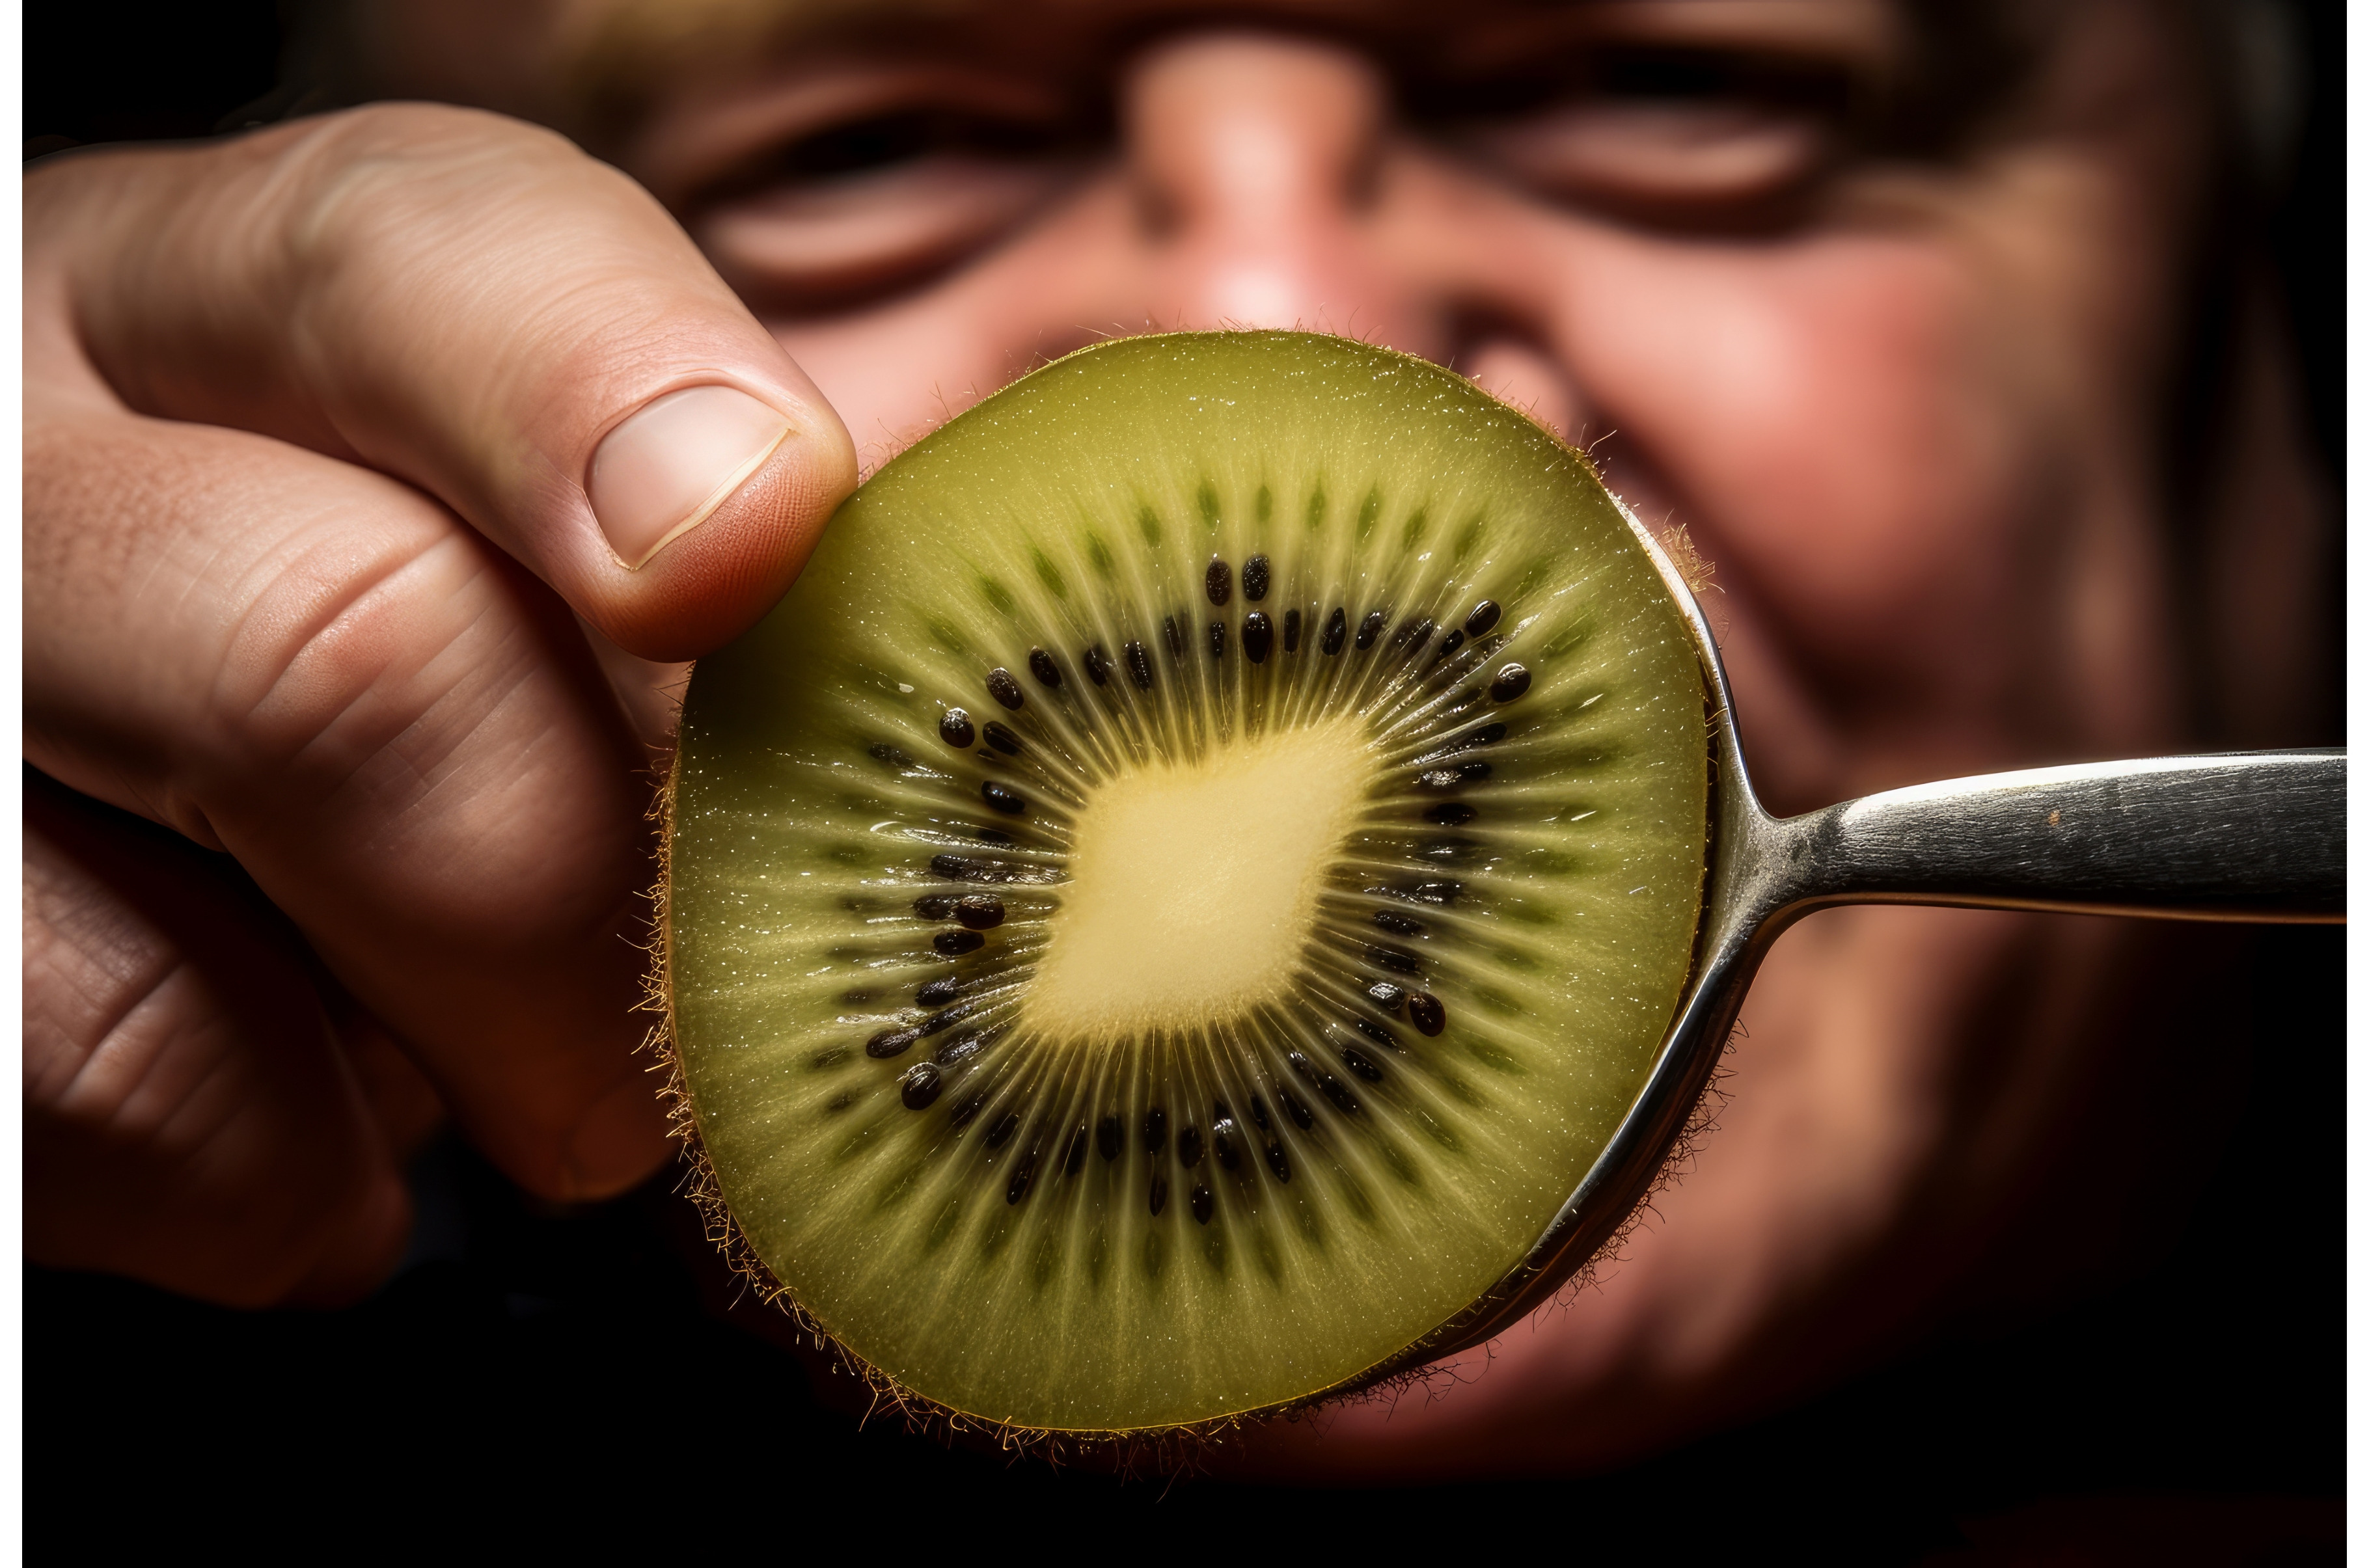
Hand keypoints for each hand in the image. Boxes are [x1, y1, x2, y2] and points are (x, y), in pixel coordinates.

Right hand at [23, 102, 856, 1302]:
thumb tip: (1046, 631)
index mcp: (234, 298)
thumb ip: (744, 547)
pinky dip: (280, 1171)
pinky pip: (101, 1095)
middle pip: (346, 649)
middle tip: (712, 983)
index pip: (415, 254)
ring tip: (543, 1076)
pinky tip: (338, 1127)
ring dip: (462, 1049)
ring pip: (200, 913)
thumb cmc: (459, 676)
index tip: (755, 548)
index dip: (603, 393)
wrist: (154, 835)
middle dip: (596, 884)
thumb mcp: (555, 533)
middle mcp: (38, 458)